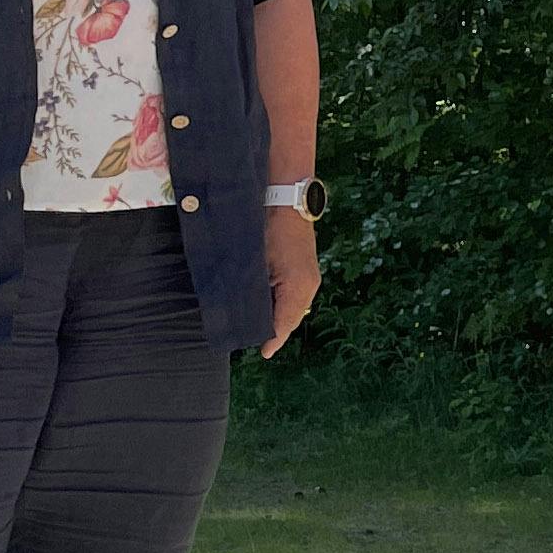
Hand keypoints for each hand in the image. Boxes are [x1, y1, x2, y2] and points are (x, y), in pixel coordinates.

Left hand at [262, 208, 320, 355]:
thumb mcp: (255, 263)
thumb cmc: (268, 228)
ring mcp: (309, 277)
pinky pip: (293, 295)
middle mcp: (308, 286)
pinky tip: (264, 304)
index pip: (284, 324)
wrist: (284, 199)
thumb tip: (244, 317)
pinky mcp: (304, 270)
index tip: (263, 353)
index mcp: (298, 288)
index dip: (272, 340)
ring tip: (255, 324)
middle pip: (290, 319)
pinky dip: (281, 303)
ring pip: (292, 307)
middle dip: (274, 331)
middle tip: (252, 340)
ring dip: (276, 316)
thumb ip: (252, 293)